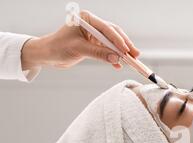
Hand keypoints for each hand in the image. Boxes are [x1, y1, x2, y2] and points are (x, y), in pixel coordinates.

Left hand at [21, 10, 139, 69]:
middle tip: (135, 55)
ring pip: (113, 43)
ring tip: (132, 60)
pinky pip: (108, 50)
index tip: (126, 50)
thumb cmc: (58, 47)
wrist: (48, 54)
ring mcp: (94, 35)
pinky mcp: (95, 44)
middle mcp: (93, 25)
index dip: (118, 40)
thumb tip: (116, 58)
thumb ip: (98, 53)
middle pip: (114, 34)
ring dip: (122, 52)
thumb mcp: (79, 49)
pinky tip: (118, 65)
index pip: (107, 29)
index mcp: (87, 19)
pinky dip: (114, 58)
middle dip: (125, 45)